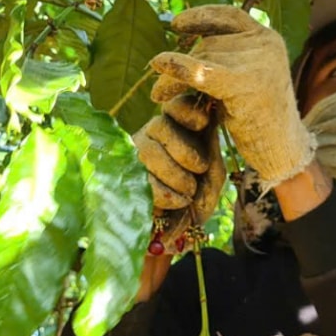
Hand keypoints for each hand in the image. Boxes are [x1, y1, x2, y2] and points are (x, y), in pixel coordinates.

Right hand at [132, 93, 225, 232]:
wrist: (181, 229)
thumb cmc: (200, 195)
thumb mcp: (213, 175)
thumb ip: (212, 153)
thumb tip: (209, 122)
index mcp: (179, 128)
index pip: (175, 106)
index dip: (186, 110)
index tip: (204, 123)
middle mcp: (153, 135)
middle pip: (159, 125)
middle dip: (184, 149)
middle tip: (200, 168)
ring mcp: (135, 155)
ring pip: (146, 151)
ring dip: (173, 173)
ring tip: (188, 192)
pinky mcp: (123, 177)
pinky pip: (137, 178)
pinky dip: (161, 192)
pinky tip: (176, 202)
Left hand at [150, 5, 315, 190]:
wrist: (282, 151)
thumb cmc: (261, 121)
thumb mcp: (246, 80)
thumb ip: (227, 58)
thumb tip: (192, 43)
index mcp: (268, 39)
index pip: (230, 16)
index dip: (201, 16)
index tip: (176, 24)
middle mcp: (265, 44)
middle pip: (210, 43)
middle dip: (182, 62)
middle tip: (159, 88)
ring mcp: (258, 62)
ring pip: (201, 57)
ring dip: (173, 76)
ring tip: (158, 95)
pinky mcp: (245, 83)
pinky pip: (203, 70)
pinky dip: (178, 67)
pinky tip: (159, 63)